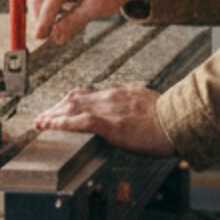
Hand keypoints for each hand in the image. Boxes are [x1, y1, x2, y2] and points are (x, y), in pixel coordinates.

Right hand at [27, 0, 150, 47]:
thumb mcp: (95, 9)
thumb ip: (72, 23)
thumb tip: (55, 38)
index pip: (48, 2)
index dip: (42, 22)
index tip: (38, 38)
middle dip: (40, 18)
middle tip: (47, 37)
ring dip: (46, 14)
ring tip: (62, 27)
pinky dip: (53, 8)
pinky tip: (67, 15)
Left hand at [34, 85, 173, 157]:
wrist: (179, 121)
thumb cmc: (170, 119)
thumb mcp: (149, 107)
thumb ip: (135, 108)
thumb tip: (130, 117)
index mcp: (121, 94)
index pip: (89, 95)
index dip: (71, 102)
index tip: (62, 108)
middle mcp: (111, 97)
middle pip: (75, 99)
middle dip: (57, 108)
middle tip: (43, 117)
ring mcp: (109, 109)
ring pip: (72, 107)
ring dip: (53, 116)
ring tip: (40, 123)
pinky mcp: (109, 124)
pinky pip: (78, 122)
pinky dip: (60, 123)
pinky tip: (49, 126)